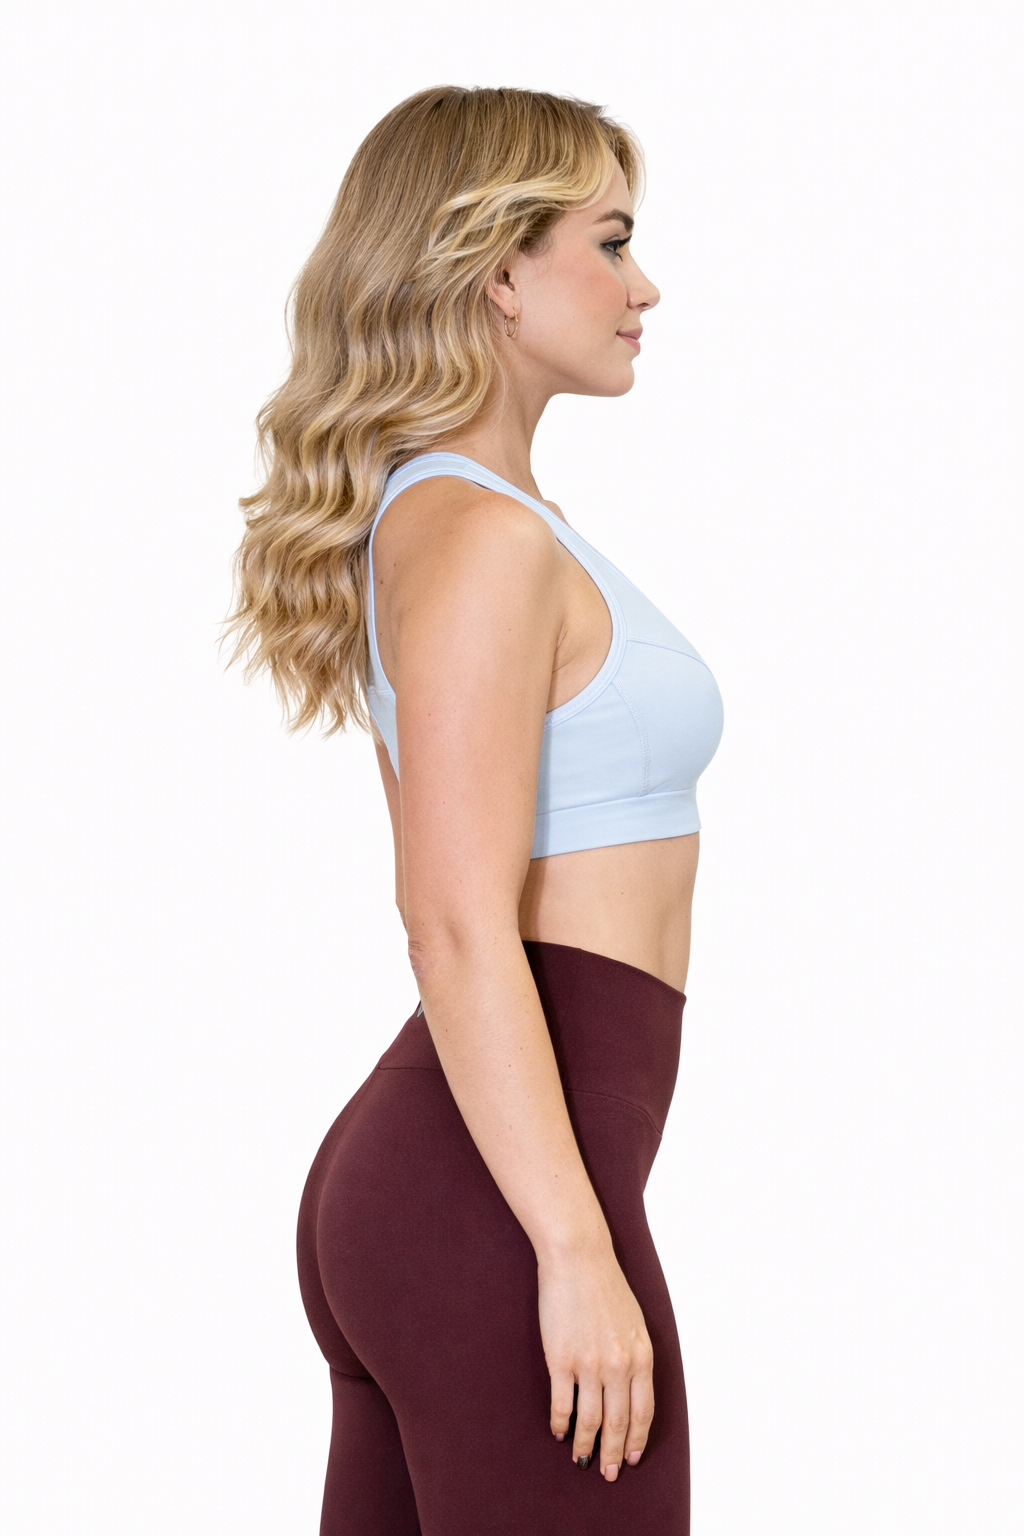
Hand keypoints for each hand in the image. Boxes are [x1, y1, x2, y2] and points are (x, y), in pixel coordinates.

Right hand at [537, 1244, 653, 1480]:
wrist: (578, 1258)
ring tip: (582, 1460)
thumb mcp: (635, 1322)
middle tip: (608, 1473)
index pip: (643, 1411)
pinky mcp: (561, 1359)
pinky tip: (559, 1431)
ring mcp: (589, 1364)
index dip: (636, 1438)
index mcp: (641, 1355)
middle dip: (614, 1452)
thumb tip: (631, 1388)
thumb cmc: (605, 1286)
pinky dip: (561, 1422)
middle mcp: (619, 1365)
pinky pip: (562, 1402)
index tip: (631, 1457)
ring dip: (586, 1444)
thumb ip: (635, 1355)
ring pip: (590, 1419)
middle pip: (618, 1422)